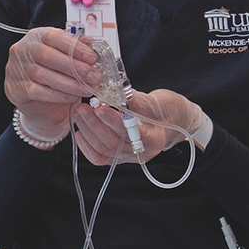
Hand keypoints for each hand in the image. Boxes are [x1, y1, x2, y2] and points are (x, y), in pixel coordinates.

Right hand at [5, 28, 99, 139]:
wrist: (36, 100)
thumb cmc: (51, 72)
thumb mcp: (64, 56)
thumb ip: (75, 47)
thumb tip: (89, 42)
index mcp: (36, 36)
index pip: (54, 37)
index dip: (75, 48)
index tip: (92, 58)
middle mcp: (23, 50)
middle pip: (49, 56)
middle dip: (76, 67)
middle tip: (94, 76)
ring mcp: (17, 69)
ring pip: (45, 75)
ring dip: (70, 83)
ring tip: (88, 89)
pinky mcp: (17, 89)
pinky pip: (39, 92)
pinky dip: (58, 95)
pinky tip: (72, 96)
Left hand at [72, 90, 201, 165]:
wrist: (169, 120)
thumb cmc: (164, 109)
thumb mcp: (156, 101)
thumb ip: (137, 100)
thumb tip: (118, 91)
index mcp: (155, 139)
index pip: (131, 133)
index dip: (114, 121)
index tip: (100, 107)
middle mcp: (141, 152)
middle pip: (114, 144)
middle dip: (95, 125)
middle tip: (83, 108)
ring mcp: (128, 157)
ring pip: (104, 150)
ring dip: (88, 131)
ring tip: (80, 113)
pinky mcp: (118, 157)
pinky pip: (100, 157)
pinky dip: (86, 146)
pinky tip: (79, 132)